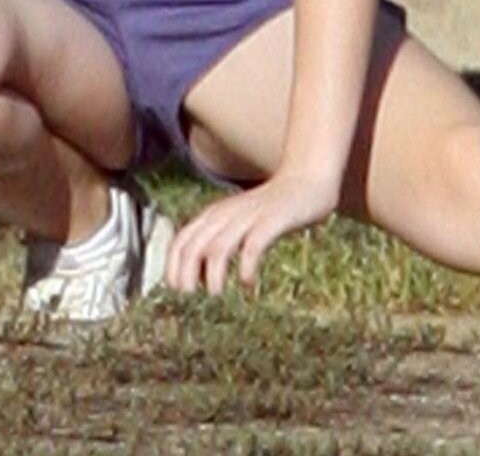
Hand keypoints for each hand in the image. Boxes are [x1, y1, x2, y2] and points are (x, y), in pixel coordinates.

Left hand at [165, 167, 340, 295]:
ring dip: (213, 274)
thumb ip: (218, 240)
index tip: (177, 292)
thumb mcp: (238, 221)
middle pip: (193, 246)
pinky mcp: (272, 221)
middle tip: (191, 300)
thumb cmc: (271, 209)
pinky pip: (253, 245)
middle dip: (186, 275)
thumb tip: (199, 276)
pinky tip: (248, 283)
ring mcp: (249, 216)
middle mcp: (226, 214)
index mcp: (214, 214)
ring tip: (216, 295)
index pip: (181, 241)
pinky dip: (246, 266)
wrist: (307, 179)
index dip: (173, 267)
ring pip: (218, 247)